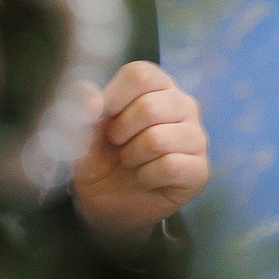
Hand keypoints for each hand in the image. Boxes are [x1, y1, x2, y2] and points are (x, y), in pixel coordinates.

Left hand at [72, 62, 208, 232]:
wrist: (104, 203)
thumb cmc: (98, 157)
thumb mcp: (79, 129)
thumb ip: (80, 105)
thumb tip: (92, 99)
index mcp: (157, 85)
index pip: (140, 74)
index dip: (113, 97)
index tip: (99, 117)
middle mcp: (183, 105)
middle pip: (149, 107)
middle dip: (120, 132)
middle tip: (117, 145)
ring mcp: (196, 137)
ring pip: (158, 139)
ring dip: (132, 156)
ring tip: (131, 161)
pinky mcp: (199, 170)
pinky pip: (170, 166)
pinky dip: (146, 176)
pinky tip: (145, 179)